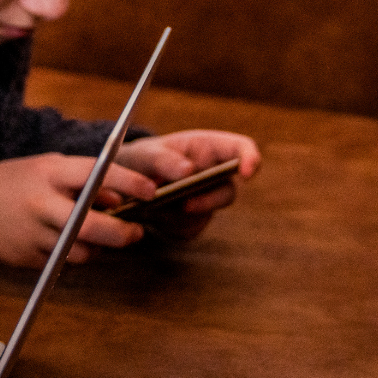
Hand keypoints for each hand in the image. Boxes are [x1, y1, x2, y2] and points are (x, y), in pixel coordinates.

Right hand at [0, 153, 159, 266]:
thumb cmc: (10, 183)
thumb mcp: (43, 168)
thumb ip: (80, 180)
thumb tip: (118, 197)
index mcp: (47, 173)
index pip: (97, 174)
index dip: (129, 183)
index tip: (152, 191)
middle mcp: (40, 202)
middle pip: (93, 225)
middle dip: (122, 233)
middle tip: (135, 233)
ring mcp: (32, 232)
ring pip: (82, 250)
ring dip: (97, 247)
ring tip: (96, 237)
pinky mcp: (26, 257)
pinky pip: (62, 262)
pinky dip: (71, 255)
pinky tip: (63, 243)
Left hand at [115, 130, 261, 238]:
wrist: (126, 182)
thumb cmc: (143, 159)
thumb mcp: (146, 153)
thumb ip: (163, 159)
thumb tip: (188, 170)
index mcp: (209, 148)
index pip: (241, 148)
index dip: (251, 159)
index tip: (247, 173)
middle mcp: (214, 176)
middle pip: (227, 191)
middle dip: (208, 201)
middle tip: (184, 205)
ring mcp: (207, 200)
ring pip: (205, 214)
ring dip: (179, 214)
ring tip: (152, 205)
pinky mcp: (194, 222)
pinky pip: (188, 229)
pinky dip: (169, 225)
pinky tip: (152, 215)